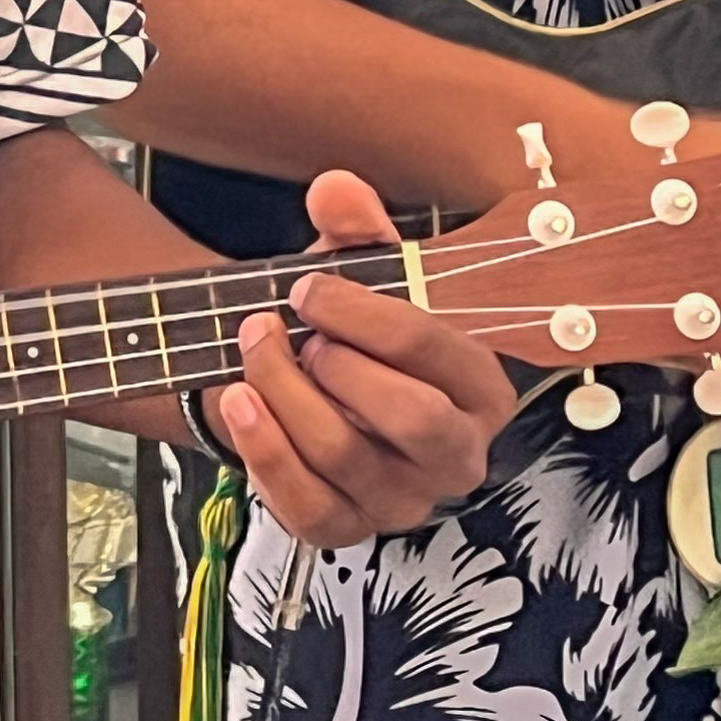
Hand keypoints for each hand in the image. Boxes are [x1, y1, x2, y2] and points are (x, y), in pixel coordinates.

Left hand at [204, 172, 516, 544]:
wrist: (306, 387)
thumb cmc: (350, 331)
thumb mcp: (360, 272)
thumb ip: (356, 229)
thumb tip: (336, 191)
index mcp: (480, 386)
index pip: (434, 348)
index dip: (360, 312)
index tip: (306, 288)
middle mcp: (456, 452)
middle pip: (408, 416)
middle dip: (335, 364)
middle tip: (291, 332)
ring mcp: (404, 499)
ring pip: (345, 457)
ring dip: (283, 394)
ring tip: (252, 351)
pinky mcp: (349, 530)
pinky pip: (307, 507)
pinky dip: (263, 452)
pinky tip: (240, 402)